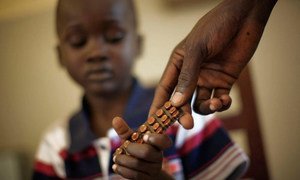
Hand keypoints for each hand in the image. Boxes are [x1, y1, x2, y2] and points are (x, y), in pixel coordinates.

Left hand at [112, 117, 172, 179]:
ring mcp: (154, 169)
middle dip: (132, 148)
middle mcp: (158, 156)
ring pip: (138, 164)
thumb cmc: (137, 150)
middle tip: (124, 146)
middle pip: (147, 152)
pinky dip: (122, 170)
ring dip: (123, 160)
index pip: (164, 141)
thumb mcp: (132, 140)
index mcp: (158, 144)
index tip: (145, 136)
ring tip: (116, 157)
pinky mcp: (147, 179)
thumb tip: (115, 119)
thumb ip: (125, 130)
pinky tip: (116, 166)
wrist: (145, 172)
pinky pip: (134, 175)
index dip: (156, 139)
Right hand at [149, 0, 276, 128]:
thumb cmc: (215, 27)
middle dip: (184, 113)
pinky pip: (219, 99)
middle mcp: (191, 74)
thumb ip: (187, 76)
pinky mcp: (224, 81)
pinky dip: (222, 104)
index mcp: (178, 64)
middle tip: (187, 125)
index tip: (153, 122)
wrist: (243, 18)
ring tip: (216, 103)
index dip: (158, 106)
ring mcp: (208, 78)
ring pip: (201, 103)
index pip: (165, 89)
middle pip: (182, 100)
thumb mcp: (196, 50)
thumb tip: (176, 102)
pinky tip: (225, 99)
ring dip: (207, 108)